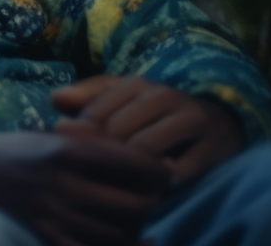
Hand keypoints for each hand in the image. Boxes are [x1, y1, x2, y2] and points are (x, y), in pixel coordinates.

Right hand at [0, 130, 169, 245]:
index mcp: (66, 151)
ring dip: (134, 230)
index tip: (166, 174)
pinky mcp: (45, 236)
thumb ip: (94, 150)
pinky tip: (130, 243)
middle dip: (149, 204)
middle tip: (147, 200)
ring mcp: (54, 215)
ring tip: (131, 221)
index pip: (134, 162)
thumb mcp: (52, 139)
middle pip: (135, 204)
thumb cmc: (13, 152)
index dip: (158, 170)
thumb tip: (147, 166)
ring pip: (121, 233)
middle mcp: (64, 183)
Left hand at [52, 75, 244, 186]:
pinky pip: (176, 173)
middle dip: (103, 158)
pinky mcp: (212, 148)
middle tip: (95, 175)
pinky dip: (159, 184)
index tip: (75, 157)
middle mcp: (164, 96)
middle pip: (117, 133)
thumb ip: (86, 98)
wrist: (216, 125)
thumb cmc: (152, 114)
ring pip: (144, 152)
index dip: (81, 140)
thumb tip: (55, 100)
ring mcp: (191, 121)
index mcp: (135, 84)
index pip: (94, 115)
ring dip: (129, 173)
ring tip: (119, 184)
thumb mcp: (120, 99)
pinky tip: (149, 187)